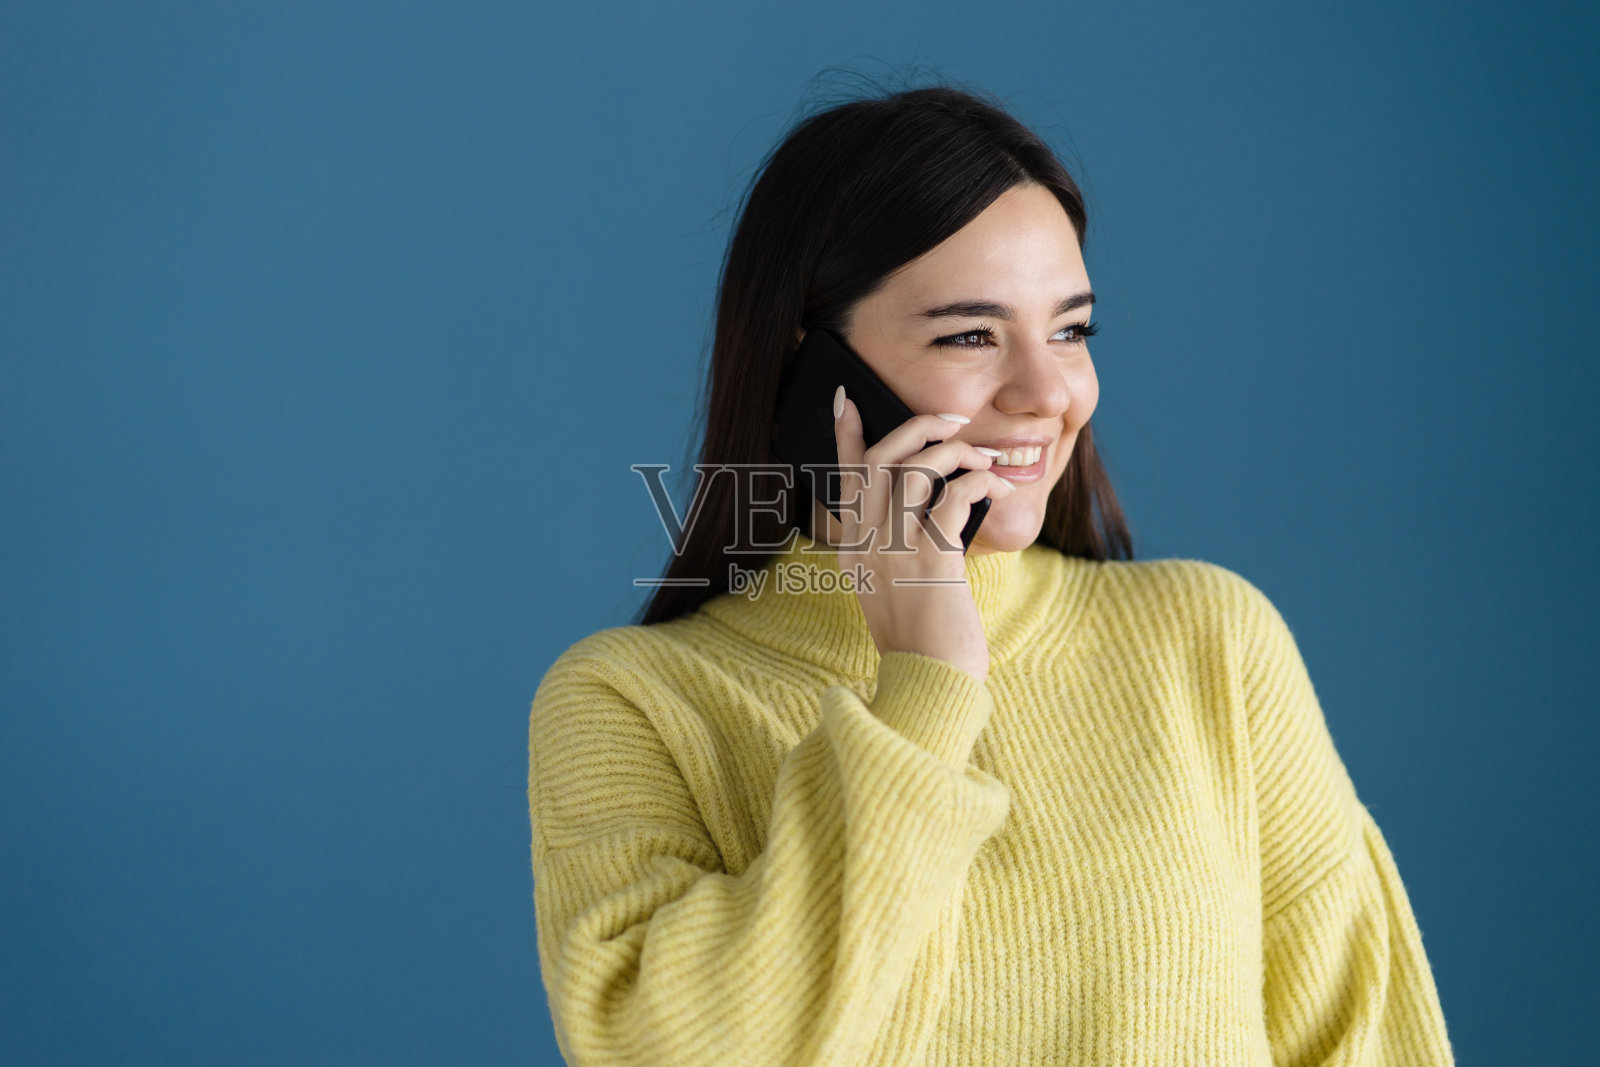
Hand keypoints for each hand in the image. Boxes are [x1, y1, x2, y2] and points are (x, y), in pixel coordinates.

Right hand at [828, 386, 1017, 683]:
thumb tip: (929, 504)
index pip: (846, 478)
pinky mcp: (932, 558)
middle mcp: (867, 543)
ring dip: (956, 452)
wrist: (930, 682)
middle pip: (882, 460)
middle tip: (952, 422)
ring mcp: (895, 549)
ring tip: (983, 459)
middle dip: (918, 428)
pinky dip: (980, 482)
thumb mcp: (894, 589)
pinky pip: (954, 496)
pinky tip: (998, 488)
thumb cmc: (924, 639)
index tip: (846, 400)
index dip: (845, 436)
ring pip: (917, 469)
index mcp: (855, 549)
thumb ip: (896, 548)